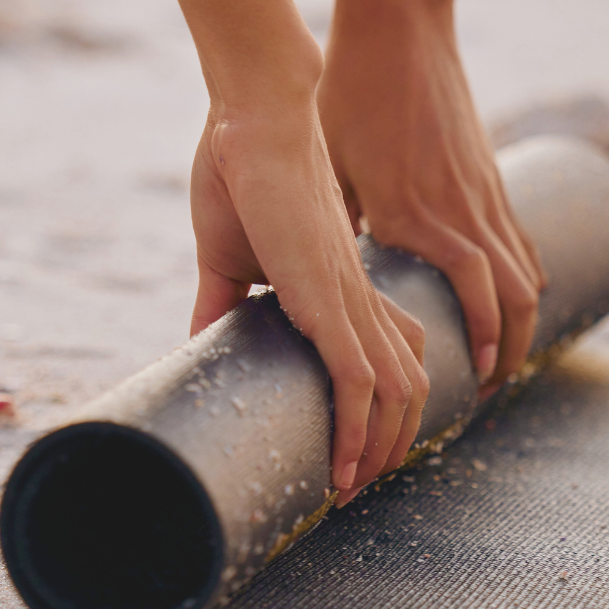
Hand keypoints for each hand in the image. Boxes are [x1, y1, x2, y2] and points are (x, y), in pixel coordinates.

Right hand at [189, 91, 427, 500]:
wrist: (250, 119)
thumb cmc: (237, 171)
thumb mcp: (225, 255)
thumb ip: (220, 301)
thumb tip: (198, 344)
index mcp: (343, 284)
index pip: (390, 356)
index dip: (384, 406)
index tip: (356, 446)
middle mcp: (360, 296)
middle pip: (410, 385)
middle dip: (392, 443)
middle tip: (355, 485)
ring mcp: (349, 299)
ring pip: (399, 393)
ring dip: (381, 450)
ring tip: (351, 489)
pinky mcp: (328, 299)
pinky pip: (361, 381)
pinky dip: (359, 431)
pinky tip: (346, 468)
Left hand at [319, 11, 545, 393]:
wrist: (397, 24)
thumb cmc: (349, 92)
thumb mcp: (327, 165)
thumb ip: (327, 226)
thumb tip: (286, 285)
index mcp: (417, 214)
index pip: (474, 295)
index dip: (483, 342)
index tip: (474, 382)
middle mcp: (461, 207)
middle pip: (513, 296)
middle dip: (508, 349)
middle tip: (488, 388)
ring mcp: (483, 188)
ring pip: (525, 270)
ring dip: (521, 319)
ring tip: (503, 357)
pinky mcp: (489, 170)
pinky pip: (519, 236)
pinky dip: (525, 274)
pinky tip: (516, 294)